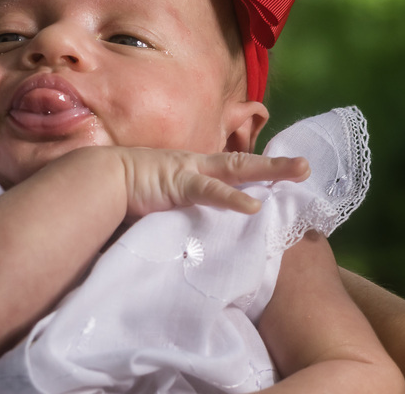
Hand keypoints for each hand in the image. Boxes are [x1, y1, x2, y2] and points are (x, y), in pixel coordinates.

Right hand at [108, 147, 309, 218]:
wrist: (97, 181)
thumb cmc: (124, 194)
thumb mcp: (159, 203)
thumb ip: (179, 217)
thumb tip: (192, 239)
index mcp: (191, 172)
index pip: (229, 173)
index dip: (257, 175)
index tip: (284, 179)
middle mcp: (195, 167)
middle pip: (242, 165)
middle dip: (275, 167)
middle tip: (306, 167)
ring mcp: (188, 171)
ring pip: (236, 168)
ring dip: (269, 170)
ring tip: (299, 171)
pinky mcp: (177, 182)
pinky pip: (208, 190)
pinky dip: (231, 198)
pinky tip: (252, 206)